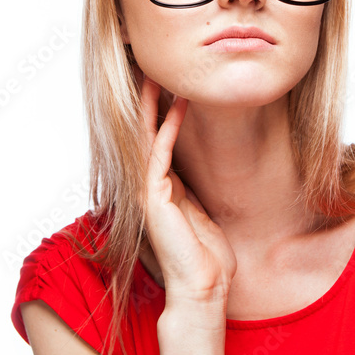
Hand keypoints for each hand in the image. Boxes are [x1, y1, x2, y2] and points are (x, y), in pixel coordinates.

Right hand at [136, 69, 236, 304]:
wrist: (204, 286)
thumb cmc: (210, 257)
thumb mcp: (207, 213)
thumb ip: (199, 191)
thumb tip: (210, 172)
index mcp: (165, 189)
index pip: (158, 141)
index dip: (161, 111)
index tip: (169, 84)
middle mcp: (152, 186)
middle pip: (145, 133)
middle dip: (148, 101)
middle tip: (152, 68)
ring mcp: (150, 191)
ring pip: (146, 138)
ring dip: (151, 106)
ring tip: (157, 75)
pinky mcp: (155, 197)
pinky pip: (160, 153)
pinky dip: (168, 128)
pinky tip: (179, 106)